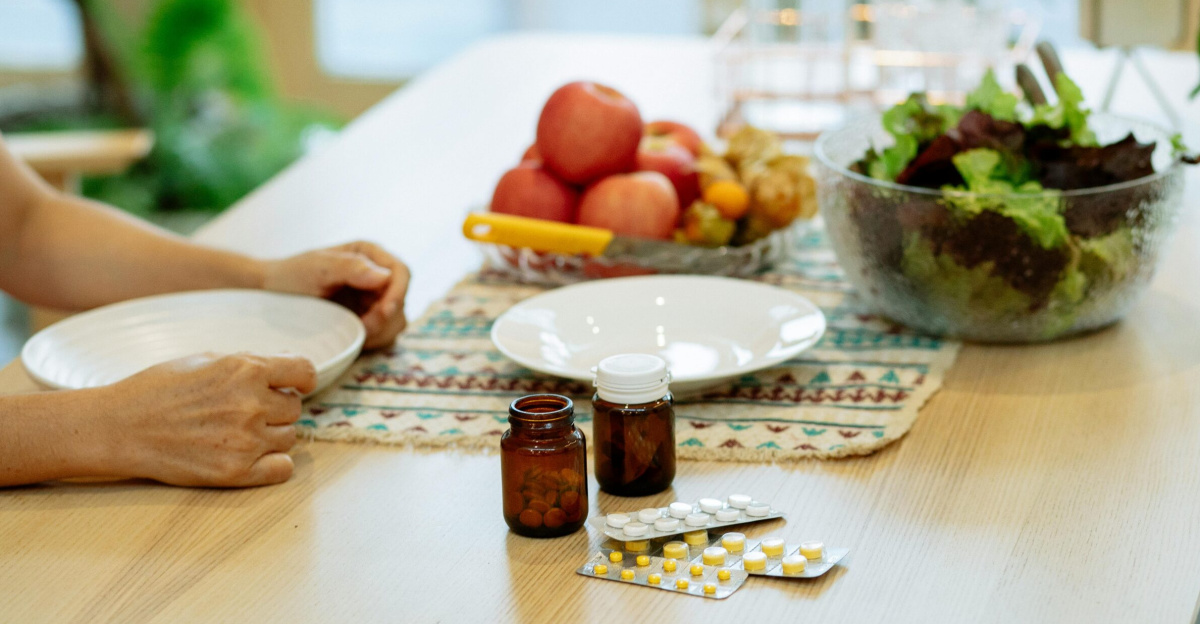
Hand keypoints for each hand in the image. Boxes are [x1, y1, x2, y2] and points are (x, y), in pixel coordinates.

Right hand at [96, 353, 316, 486]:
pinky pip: (283, 469)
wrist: (119, 428)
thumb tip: (284, 368)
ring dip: (272, 434)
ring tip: (238, 432)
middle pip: (294, 408)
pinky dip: (275, 463)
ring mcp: (246, 441)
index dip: (302, 379)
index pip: (304, 372)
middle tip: (246, 411)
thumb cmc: (157, 390)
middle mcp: (252, 404)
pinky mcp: (236, 472)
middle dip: (276, 407)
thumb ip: (248, 364)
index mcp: (246, 370)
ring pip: (289, 437)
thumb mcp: (206, 360)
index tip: (297, 385)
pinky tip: (255, 455)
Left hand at [262, 241, 409, 349]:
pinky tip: (353, 336)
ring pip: (397, 320)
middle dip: (385, 317)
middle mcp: (376, 274)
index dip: (397, 293)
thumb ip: (351, 268)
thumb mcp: (317, 268)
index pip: (401, 272)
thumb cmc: (291, 275)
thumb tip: (385, 276)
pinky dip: (374, 339)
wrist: (271, 295)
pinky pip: (385, 333)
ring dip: (380, 331)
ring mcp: (373, 298)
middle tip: (361, 328)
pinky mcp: (368, 318)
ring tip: (353, 331)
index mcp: (369, 254)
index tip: (383, 312)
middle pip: (402, 299)